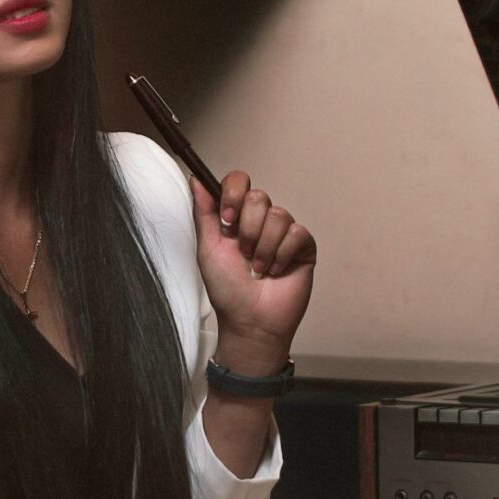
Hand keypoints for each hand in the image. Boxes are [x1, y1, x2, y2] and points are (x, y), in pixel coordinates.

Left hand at [190, 172, 315, 372]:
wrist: (250, 320)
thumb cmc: (227, 290)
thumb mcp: (208, 248)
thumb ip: (203, 212)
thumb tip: (195, 179)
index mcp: (237, 216)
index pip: (239, 181)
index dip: (233, 195)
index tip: (227, 221)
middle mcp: (260, 220)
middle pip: (258, 196)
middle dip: (248, 229)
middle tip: (244, 253)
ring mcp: (283, 232)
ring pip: (278, 215)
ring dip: (264, 247)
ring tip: (259, 268)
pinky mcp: (303, 246)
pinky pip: (297, 233)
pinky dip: (282, 255)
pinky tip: (277, 271)